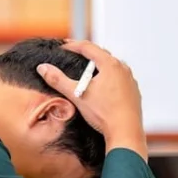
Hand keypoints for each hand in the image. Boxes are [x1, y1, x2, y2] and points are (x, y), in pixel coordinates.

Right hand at [36, 41, 147, 158]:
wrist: (125, 132)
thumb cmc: (104, 114)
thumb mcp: (76, 95)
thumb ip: (58, 79)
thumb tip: (43, 68)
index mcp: (110, 65)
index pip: (89, 47)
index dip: (73, 45)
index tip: (62, 47)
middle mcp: (123, 69)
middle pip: (101, 55)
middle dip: (86, 54)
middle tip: (72, 55)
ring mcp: (130, 80)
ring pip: (112, 67)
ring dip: (98, 67)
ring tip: (86, 71)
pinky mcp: (134, 91)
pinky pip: (119, 79)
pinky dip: (108, 79)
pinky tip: (101, 87)